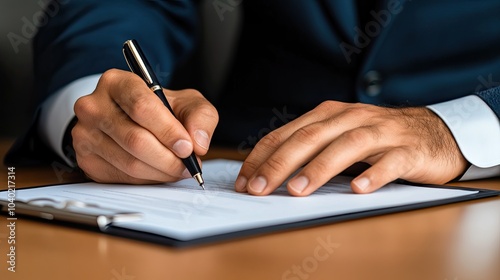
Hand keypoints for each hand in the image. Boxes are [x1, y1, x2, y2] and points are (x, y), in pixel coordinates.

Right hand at [72, 69, 218, 183]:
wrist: (129, 119)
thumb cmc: (158, 109)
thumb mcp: (185, 102)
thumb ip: (200, 116)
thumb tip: (198, 142)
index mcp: (116, 83)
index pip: (142, 107)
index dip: (168, 131)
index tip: (188, 147)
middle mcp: (94, 107)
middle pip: (135, 139)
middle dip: (169, 158)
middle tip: (188, 165)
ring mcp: (85, 135)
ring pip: (130, 163)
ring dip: (161, 172)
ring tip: (178, 169)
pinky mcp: (87, 160)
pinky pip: (122, 177)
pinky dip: (148, 179)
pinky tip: (159, 172)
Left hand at [234, 101, 467, 195]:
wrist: (432, 132)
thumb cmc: (375, 138)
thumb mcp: (337, 137)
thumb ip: (309, 149)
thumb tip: (269, 173)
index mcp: (329, 114)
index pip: (288, 133)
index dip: (263, 156)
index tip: (244, 179)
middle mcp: (352, 118)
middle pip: (311, 137)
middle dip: (280, 163)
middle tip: (259, 188)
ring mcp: (381, 132)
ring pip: (347, 145)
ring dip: (320, 168)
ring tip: (297, 190)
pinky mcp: (408, 150)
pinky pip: (390, 162)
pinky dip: (374, 174)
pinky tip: (358, 189)